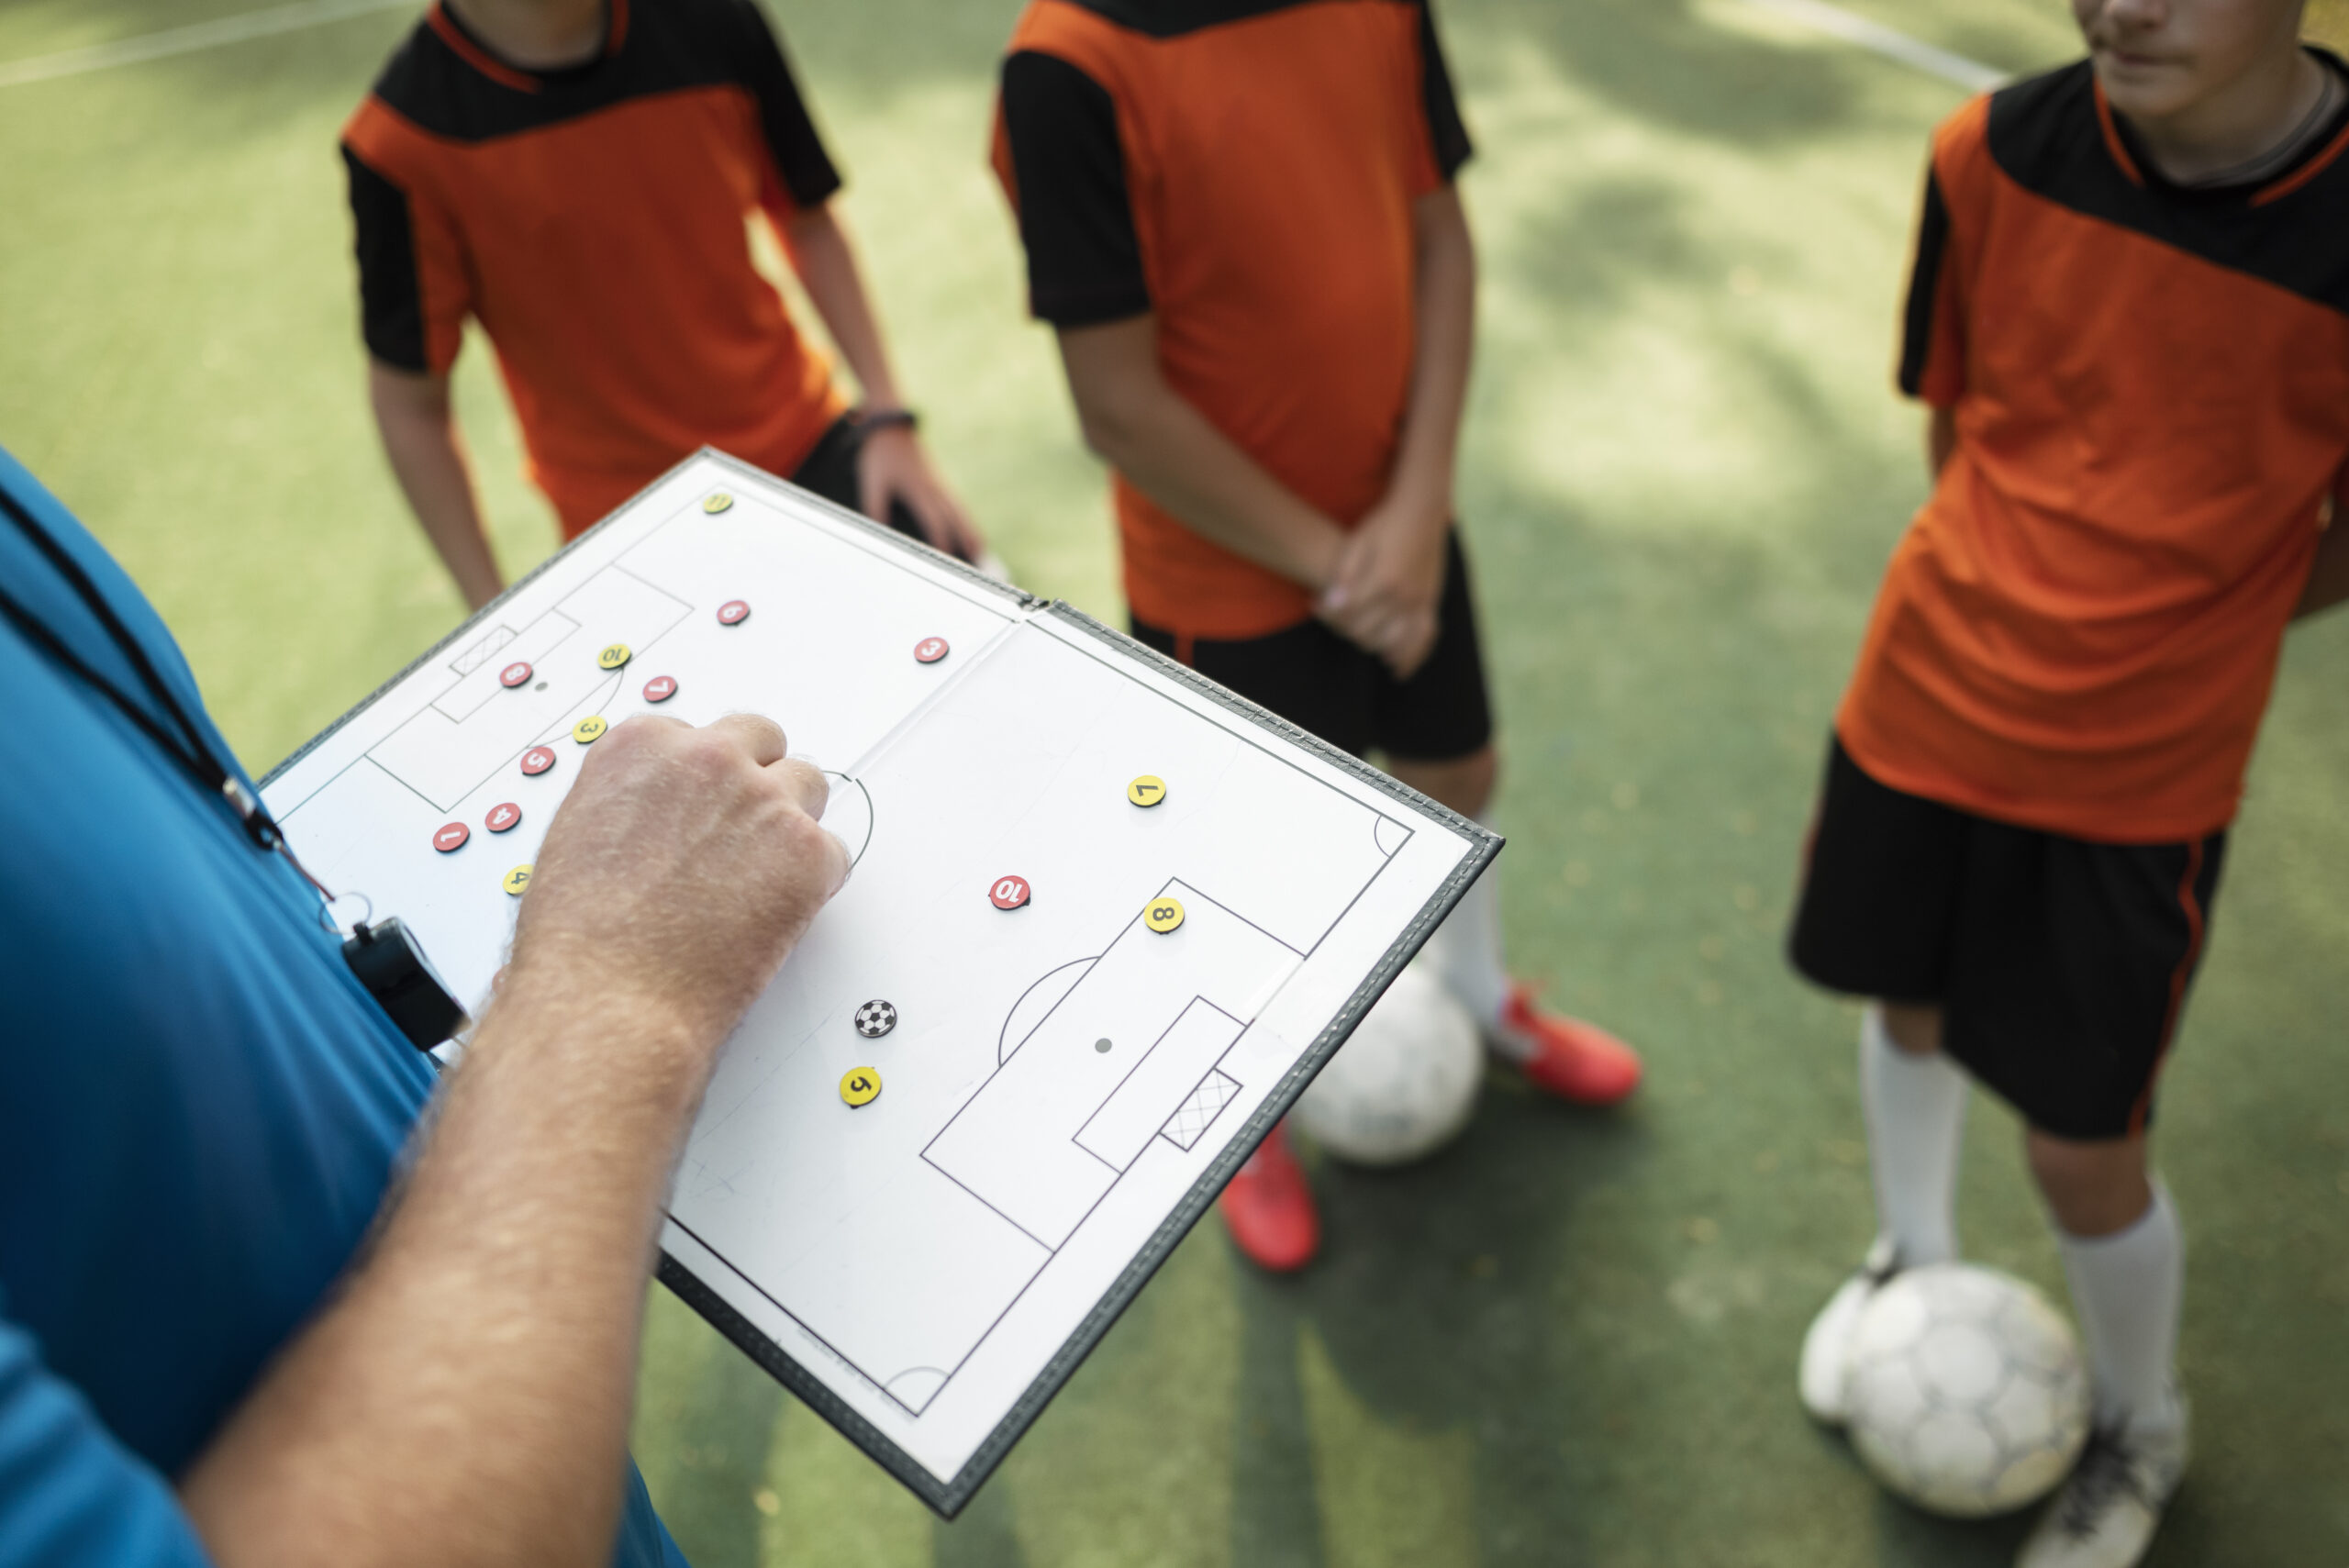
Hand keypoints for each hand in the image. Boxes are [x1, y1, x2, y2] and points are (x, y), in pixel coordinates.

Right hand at [501, 714, 849, 1061]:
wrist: (606, 997)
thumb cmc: (579, 938)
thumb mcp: (581, 833)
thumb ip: (634, 801)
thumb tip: (661, 812)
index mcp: (641, 745)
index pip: (701, 734)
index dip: (707, 779)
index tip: (706, 808)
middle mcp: (706, 759)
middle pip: (764, 742)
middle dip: (758, 782)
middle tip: (747, 835)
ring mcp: (761, 800)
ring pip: (809, 785)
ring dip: (792, 824)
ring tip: (763, 878)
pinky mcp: (806, 851)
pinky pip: (833, 852)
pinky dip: (814, 882)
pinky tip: (776, 914)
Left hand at [859, 424, 986, 563]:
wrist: (890, 429)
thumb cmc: (880, 457)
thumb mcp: (872, 482)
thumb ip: (875, 508)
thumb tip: (882, 534)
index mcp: (919, 489)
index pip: (935, 520)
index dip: (942, 541)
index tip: (947, 559)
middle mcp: (934, 488)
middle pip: (956, 518)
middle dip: (968, 539)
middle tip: (979, 559)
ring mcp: (939, 485)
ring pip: (960, 512)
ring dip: (971, 530)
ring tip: (982, 550)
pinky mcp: (938, 483)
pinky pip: (956, 505)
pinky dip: (965, 519)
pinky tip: (968, 530)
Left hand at [1315, 497, 1449, 678]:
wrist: (1421, 510)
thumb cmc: (1383, 524)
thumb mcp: (1357, 543)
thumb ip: (1343, 576)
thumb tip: (1329, 606)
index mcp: (1383, 581)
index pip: (1347, 616)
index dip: (1325, 614)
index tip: (1314, 604)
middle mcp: (1404, 597)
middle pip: (1366, 632)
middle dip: (1342, 628)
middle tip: (1331, 617)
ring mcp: (1421, 601)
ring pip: (1393, 643)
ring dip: (1371, 645)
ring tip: (1358, 637)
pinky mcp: (1431, 602)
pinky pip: (1424, 639)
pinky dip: (1410, 657)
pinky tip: (1396, 668)